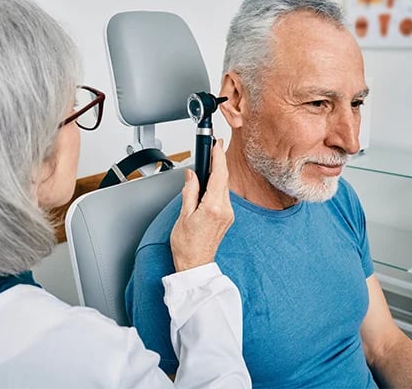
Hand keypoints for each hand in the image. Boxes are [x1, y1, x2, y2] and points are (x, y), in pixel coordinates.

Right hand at [170, 139, 233, 271]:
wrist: (195, 265)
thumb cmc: (187, 245)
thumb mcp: (183, 215)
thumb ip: (190, 192)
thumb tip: (192, 176)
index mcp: (213, 208)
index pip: (219, 175)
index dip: (218, 158)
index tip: (216, 145)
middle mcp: (225, 210)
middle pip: (223, 179)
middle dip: (218, 162)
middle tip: (213, 148)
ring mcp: (228, 214)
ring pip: (224, 187)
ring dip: (217, 174)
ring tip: (208, 165)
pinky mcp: (227, 218)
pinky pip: (223, 196)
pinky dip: (217, 186)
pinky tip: (210, 184)